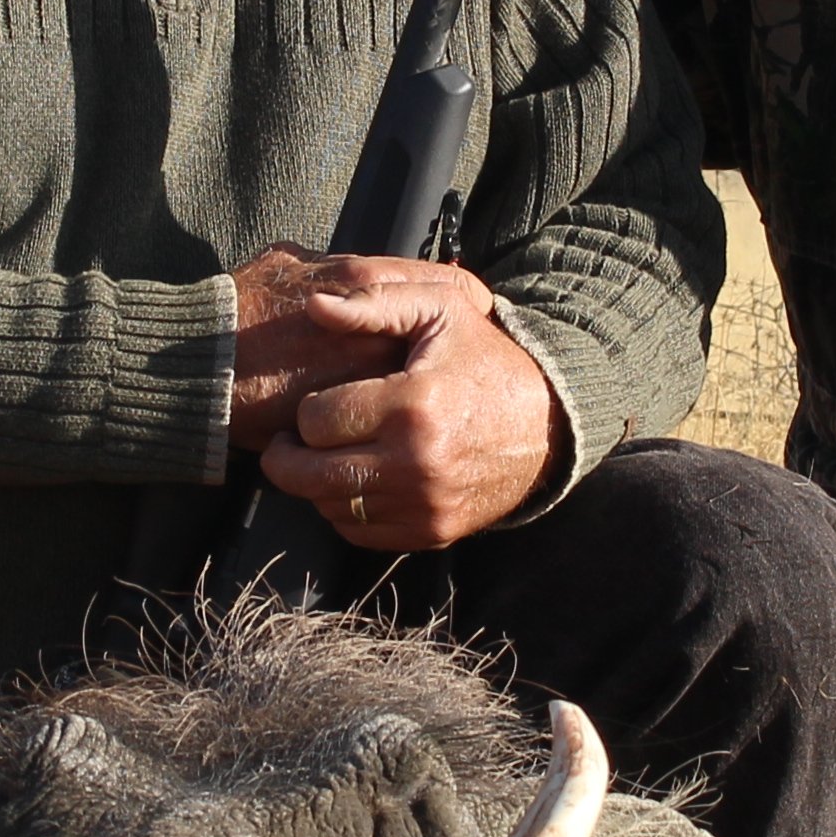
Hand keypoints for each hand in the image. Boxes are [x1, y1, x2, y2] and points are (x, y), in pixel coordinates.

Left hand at [251, 255, 558, 550]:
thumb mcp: (440, 310)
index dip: (307, 411)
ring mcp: (425, 504)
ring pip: (329, 508)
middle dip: (288, 457)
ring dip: (315, 485)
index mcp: (412, 405)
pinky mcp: (432, 532)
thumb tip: (315, 305)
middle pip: (310, 476)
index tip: (318, 404)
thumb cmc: (482, 359)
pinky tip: (354, 482)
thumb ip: (375, 302)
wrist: (547, 424)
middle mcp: (416, 463)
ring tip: (326, 456)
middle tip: (292, 440)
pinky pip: (359, 534)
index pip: (316, 421)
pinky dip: (344, 511)